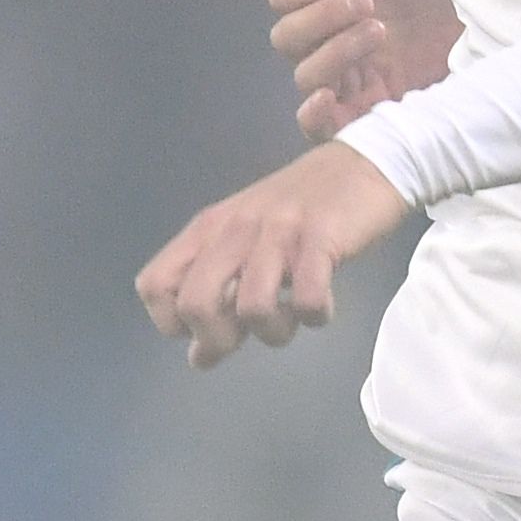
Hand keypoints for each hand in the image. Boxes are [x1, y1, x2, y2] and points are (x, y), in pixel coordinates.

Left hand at [135, 140, 413, 368]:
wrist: (366, 163)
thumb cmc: (302, 211)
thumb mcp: (247, 244)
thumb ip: (219, 294)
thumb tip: (199, 357)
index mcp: (208, 229)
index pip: (155, 286)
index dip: (173, 322)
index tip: (207, 328)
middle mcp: (235, 228)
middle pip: (195, 304)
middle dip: (218, 339)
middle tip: (247, 337)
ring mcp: (277, 232)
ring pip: (252, 307)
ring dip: (274, 331)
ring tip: (292, 318)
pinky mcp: (321, 238)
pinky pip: (307, 298)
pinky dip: (315, 315)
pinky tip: (321, 305)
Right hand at [267, 0, 457, 139]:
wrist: (488, 16)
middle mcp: (333, 40)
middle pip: (285, 39)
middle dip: (324, 18)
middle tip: (373, 6)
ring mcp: (351, 78)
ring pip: (304, 78)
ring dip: (334, 54)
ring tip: (380, 35)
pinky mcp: (374, 112)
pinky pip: (323, 128)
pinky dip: (316, 116)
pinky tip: (332, 98)